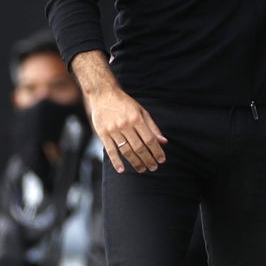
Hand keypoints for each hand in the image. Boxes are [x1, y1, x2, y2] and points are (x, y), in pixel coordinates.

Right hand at [71, 50, 166, 173]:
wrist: (104, 95)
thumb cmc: (125, 104)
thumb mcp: (142, 111)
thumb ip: (152, 127)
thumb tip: (163, 141)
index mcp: (137, 119)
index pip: (149, 139)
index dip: (157, 151)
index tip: (162, 160)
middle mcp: (125, 125)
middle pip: (139, 147)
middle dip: (148, 159)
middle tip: (153, 168)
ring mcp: (113, 130)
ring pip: (126, 150)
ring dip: (135, 162)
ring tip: (142, 170)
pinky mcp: (102, 134)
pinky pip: (110, 150)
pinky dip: (116, 161)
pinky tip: (122, 170)